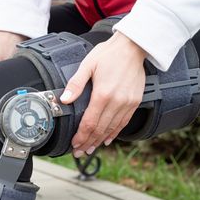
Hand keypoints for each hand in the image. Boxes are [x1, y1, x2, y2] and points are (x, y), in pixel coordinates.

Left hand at [60, 31, 147, 157]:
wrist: (133, 47)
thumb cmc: (109, 54)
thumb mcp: (88, 65)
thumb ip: (76, 84)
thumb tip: (64, 100)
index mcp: (103, 94)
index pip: (90, 122)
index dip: (81, 136)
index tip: (74, 144)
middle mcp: (117, 101)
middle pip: (100, 129)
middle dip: (88, 142)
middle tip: (79, 152)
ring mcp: (128, 103)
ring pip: (112, 129)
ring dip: (100, 140)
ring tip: (90, 149)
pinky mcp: (135, 102)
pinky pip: (123, 123)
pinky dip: (114, 133)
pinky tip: (107, 139)